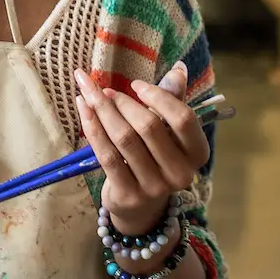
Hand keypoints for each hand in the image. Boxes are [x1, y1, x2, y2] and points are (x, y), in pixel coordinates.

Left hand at [75, 62, 210, 236]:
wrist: (141, 209)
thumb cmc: (156, 160)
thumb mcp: (169, 134)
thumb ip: (173, 102)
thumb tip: (178, 69)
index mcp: (197, 154)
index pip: (183, 119)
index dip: (158, 97)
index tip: (135, 84)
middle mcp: (180, 174)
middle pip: (149, 126)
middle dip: (122, 101)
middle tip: (102, 89)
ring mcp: (154, 187)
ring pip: (124, 139)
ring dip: (103, 110)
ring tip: (88, 93)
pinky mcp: (127, 195)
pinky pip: (106, 155)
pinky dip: (92, 127)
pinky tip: (83, 108)